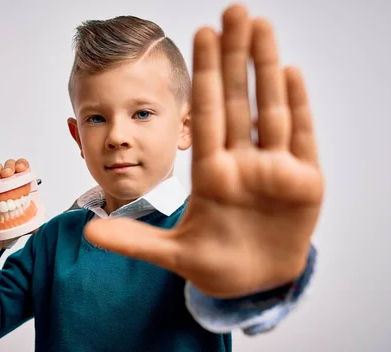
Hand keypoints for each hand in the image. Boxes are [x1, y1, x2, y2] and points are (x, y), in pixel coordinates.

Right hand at [0, 158, 38, 248]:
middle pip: (8, 166)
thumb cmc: (9, 226)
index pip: (22, 168)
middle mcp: (6, 182)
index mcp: (19, 186)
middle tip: (7, 175)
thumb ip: (31, 225)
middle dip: (8, 167)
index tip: (21, 169)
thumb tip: (36, 227)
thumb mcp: (21, 226)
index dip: (22, 164)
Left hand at [83, 4, 323, 297]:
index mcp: (210, 174)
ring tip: (261, 25)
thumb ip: (133, 241)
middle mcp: (241, 162)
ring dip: (267, 68)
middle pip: (237, 101)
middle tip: (234, 11)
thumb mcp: (173, 254)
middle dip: (235, 57)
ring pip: (271, 109)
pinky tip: (290, 72)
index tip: (200, 35)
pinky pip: (300, 137)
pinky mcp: (305, 182)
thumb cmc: (216, 264)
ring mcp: (273, 169)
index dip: (204, 77)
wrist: (256, 284)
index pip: (205, 115)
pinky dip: (298, 106)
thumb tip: (86, 231)